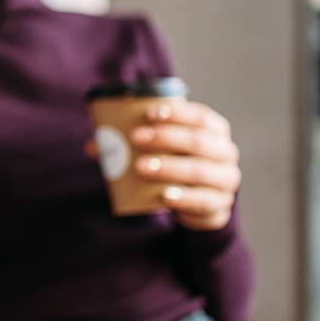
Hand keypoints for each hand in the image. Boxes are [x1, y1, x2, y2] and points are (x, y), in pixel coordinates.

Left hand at [129, 100, 240, 229]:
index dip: (176, 113)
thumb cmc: (174, 162)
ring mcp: (225, 181)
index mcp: (214, 131)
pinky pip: (203, 202)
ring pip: (200, 171)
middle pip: (198, 142)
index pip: (199, 116)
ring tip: (141, 167)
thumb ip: (130, 143)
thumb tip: (94, 146)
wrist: (197, 201)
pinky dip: (184, 199)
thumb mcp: (159, 149)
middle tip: (135, 138)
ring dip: (170, 168)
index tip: (148, 113)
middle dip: (165, 138)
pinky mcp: (219, 207)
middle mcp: (225, 153)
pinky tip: (165, 196)